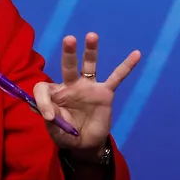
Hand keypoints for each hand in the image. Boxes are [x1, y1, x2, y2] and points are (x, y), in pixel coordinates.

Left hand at [32, 32, 139, 158]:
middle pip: (68, 66)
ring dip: (91, 51)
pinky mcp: (105, 93)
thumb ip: (51, 123)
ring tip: (91, 35)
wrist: (86, 143)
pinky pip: (117, 78)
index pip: (43, 88)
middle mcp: (70, 85)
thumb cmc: (66, 135)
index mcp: (54, 94)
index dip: (43, 101)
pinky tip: (136, 54)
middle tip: (69, 39)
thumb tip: (49, 115)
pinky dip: (126, 66)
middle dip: (68, 53)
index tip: (49, 116)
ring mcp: (89, 87)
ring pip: (89, 65)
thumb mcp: (55, 132)